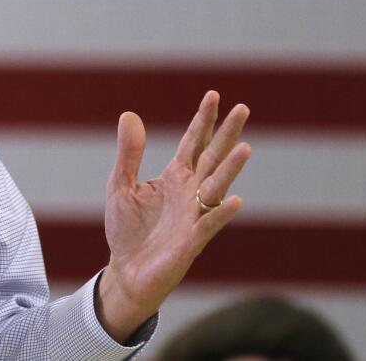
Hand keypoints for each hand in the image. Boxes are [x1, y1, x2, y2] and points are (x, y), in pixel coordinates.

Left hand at [95, 90, 250, 341]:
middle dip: (226, 134)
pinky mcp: (192, 240)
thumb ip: (128, 153)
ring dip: (231, 168)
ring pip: (217, 186)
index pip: (193, 143)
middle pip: (212, 157)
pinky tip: (235, 199)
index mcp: (174, 177)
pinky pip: (209, 224)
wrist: (126, 270)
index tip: (213, 95)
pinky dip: (222, 212)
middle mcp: (189, 192)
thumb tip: (128, 114)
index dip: (203, 120)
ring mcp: (194, 215)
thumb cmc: (127, 229)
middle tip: (243, 108)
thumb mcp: (120, 185)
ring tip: (245, 147)